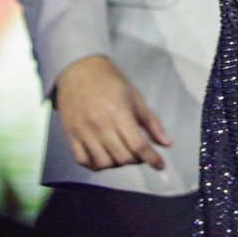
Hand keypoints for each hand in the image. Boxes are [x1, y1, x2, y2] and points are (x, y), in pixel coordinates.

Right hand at [55, 55, 171, 170]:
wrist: (79, 70)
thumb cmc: (110, 82)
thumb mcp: (136, 98)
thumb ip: (152, 123)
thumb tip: (167, 143)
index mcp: (119, 113)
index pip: (138, 145)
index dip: (152, 158)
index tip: (160, 165)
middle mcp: (100, 125)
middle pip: (122, 157)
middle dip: (137, 160)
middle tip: (141, 154)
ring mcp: (83, 131)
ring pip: (103, 163)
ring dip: (118, 164)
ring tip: (124, 155)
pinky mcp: (70, 135)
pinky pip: (83, 160)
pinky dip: (96, 165)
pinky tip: (105, 158)